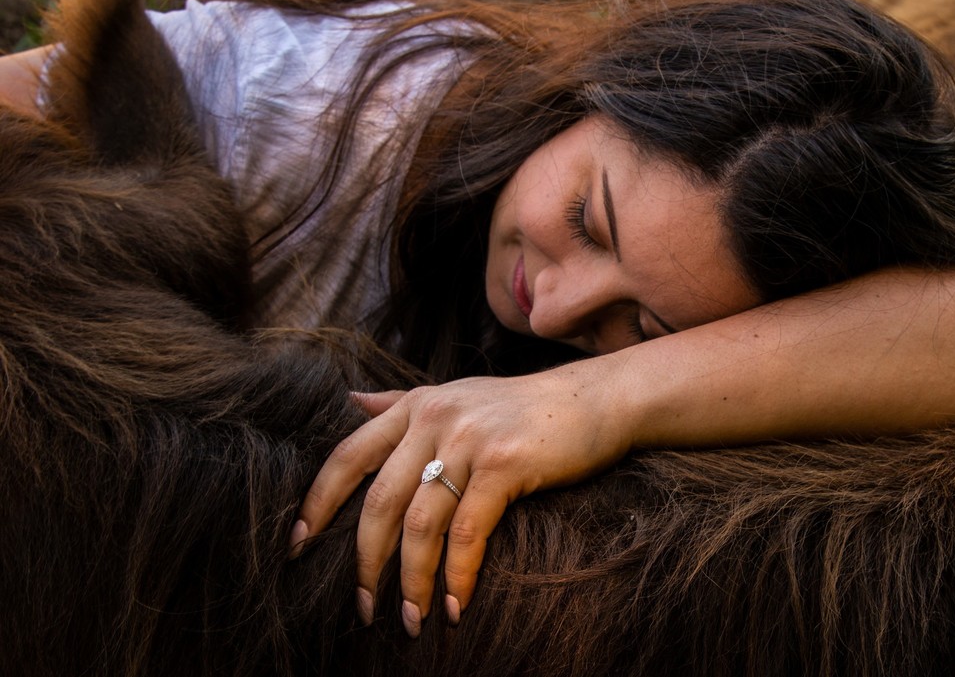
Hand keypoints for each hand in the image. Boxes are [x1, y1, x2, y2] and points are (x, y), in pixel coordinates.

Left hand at [289, 362, 632, 635]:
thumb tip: (350, 400)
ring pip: (419, 523)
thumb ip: (402, 403)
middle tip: (363, 607)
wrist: (596, 401)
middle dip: (365, 562)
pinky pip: (467, 533)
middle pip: (379, 501)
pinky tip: (456, 606)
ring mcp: (469, 439)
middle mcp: (435, 418)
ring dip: (411, 581)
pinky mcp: (504, 464)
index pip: (348, 456)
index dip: (318, 503)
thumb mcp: (456, 395)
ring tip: (410, 620)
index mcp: (415, 406)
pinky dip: (458, 576)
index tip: (297, 545)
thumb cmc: (525, 409)